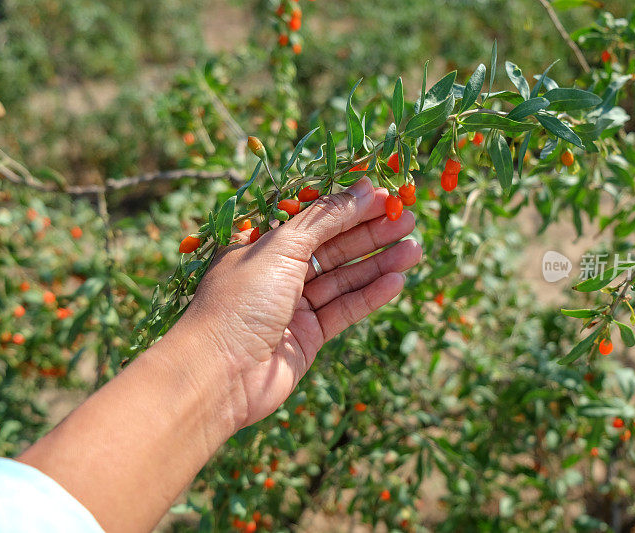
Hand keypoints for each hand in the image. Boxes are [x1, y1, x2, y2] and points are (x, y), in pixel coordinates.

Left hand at [171, 177, 421, 430]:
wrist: (219, 375)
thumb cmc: (240, 301)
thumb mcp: (280, 247)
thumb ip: (324, 218)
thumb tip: (362, 189)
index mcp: (261, 244)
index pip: (313, 218)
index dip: (349, 206)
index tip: (386, 195)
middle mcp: (277, 272)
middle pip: (333, 246)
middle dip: (371, 232)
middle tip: (410, 219)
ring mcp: (293, 305)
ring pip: (344, 278)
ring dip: (379, 262)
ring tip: (415, 249)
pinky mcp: (308, 336)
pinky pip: (345, 309)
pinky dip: (370, 295)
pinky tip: (397, 280)